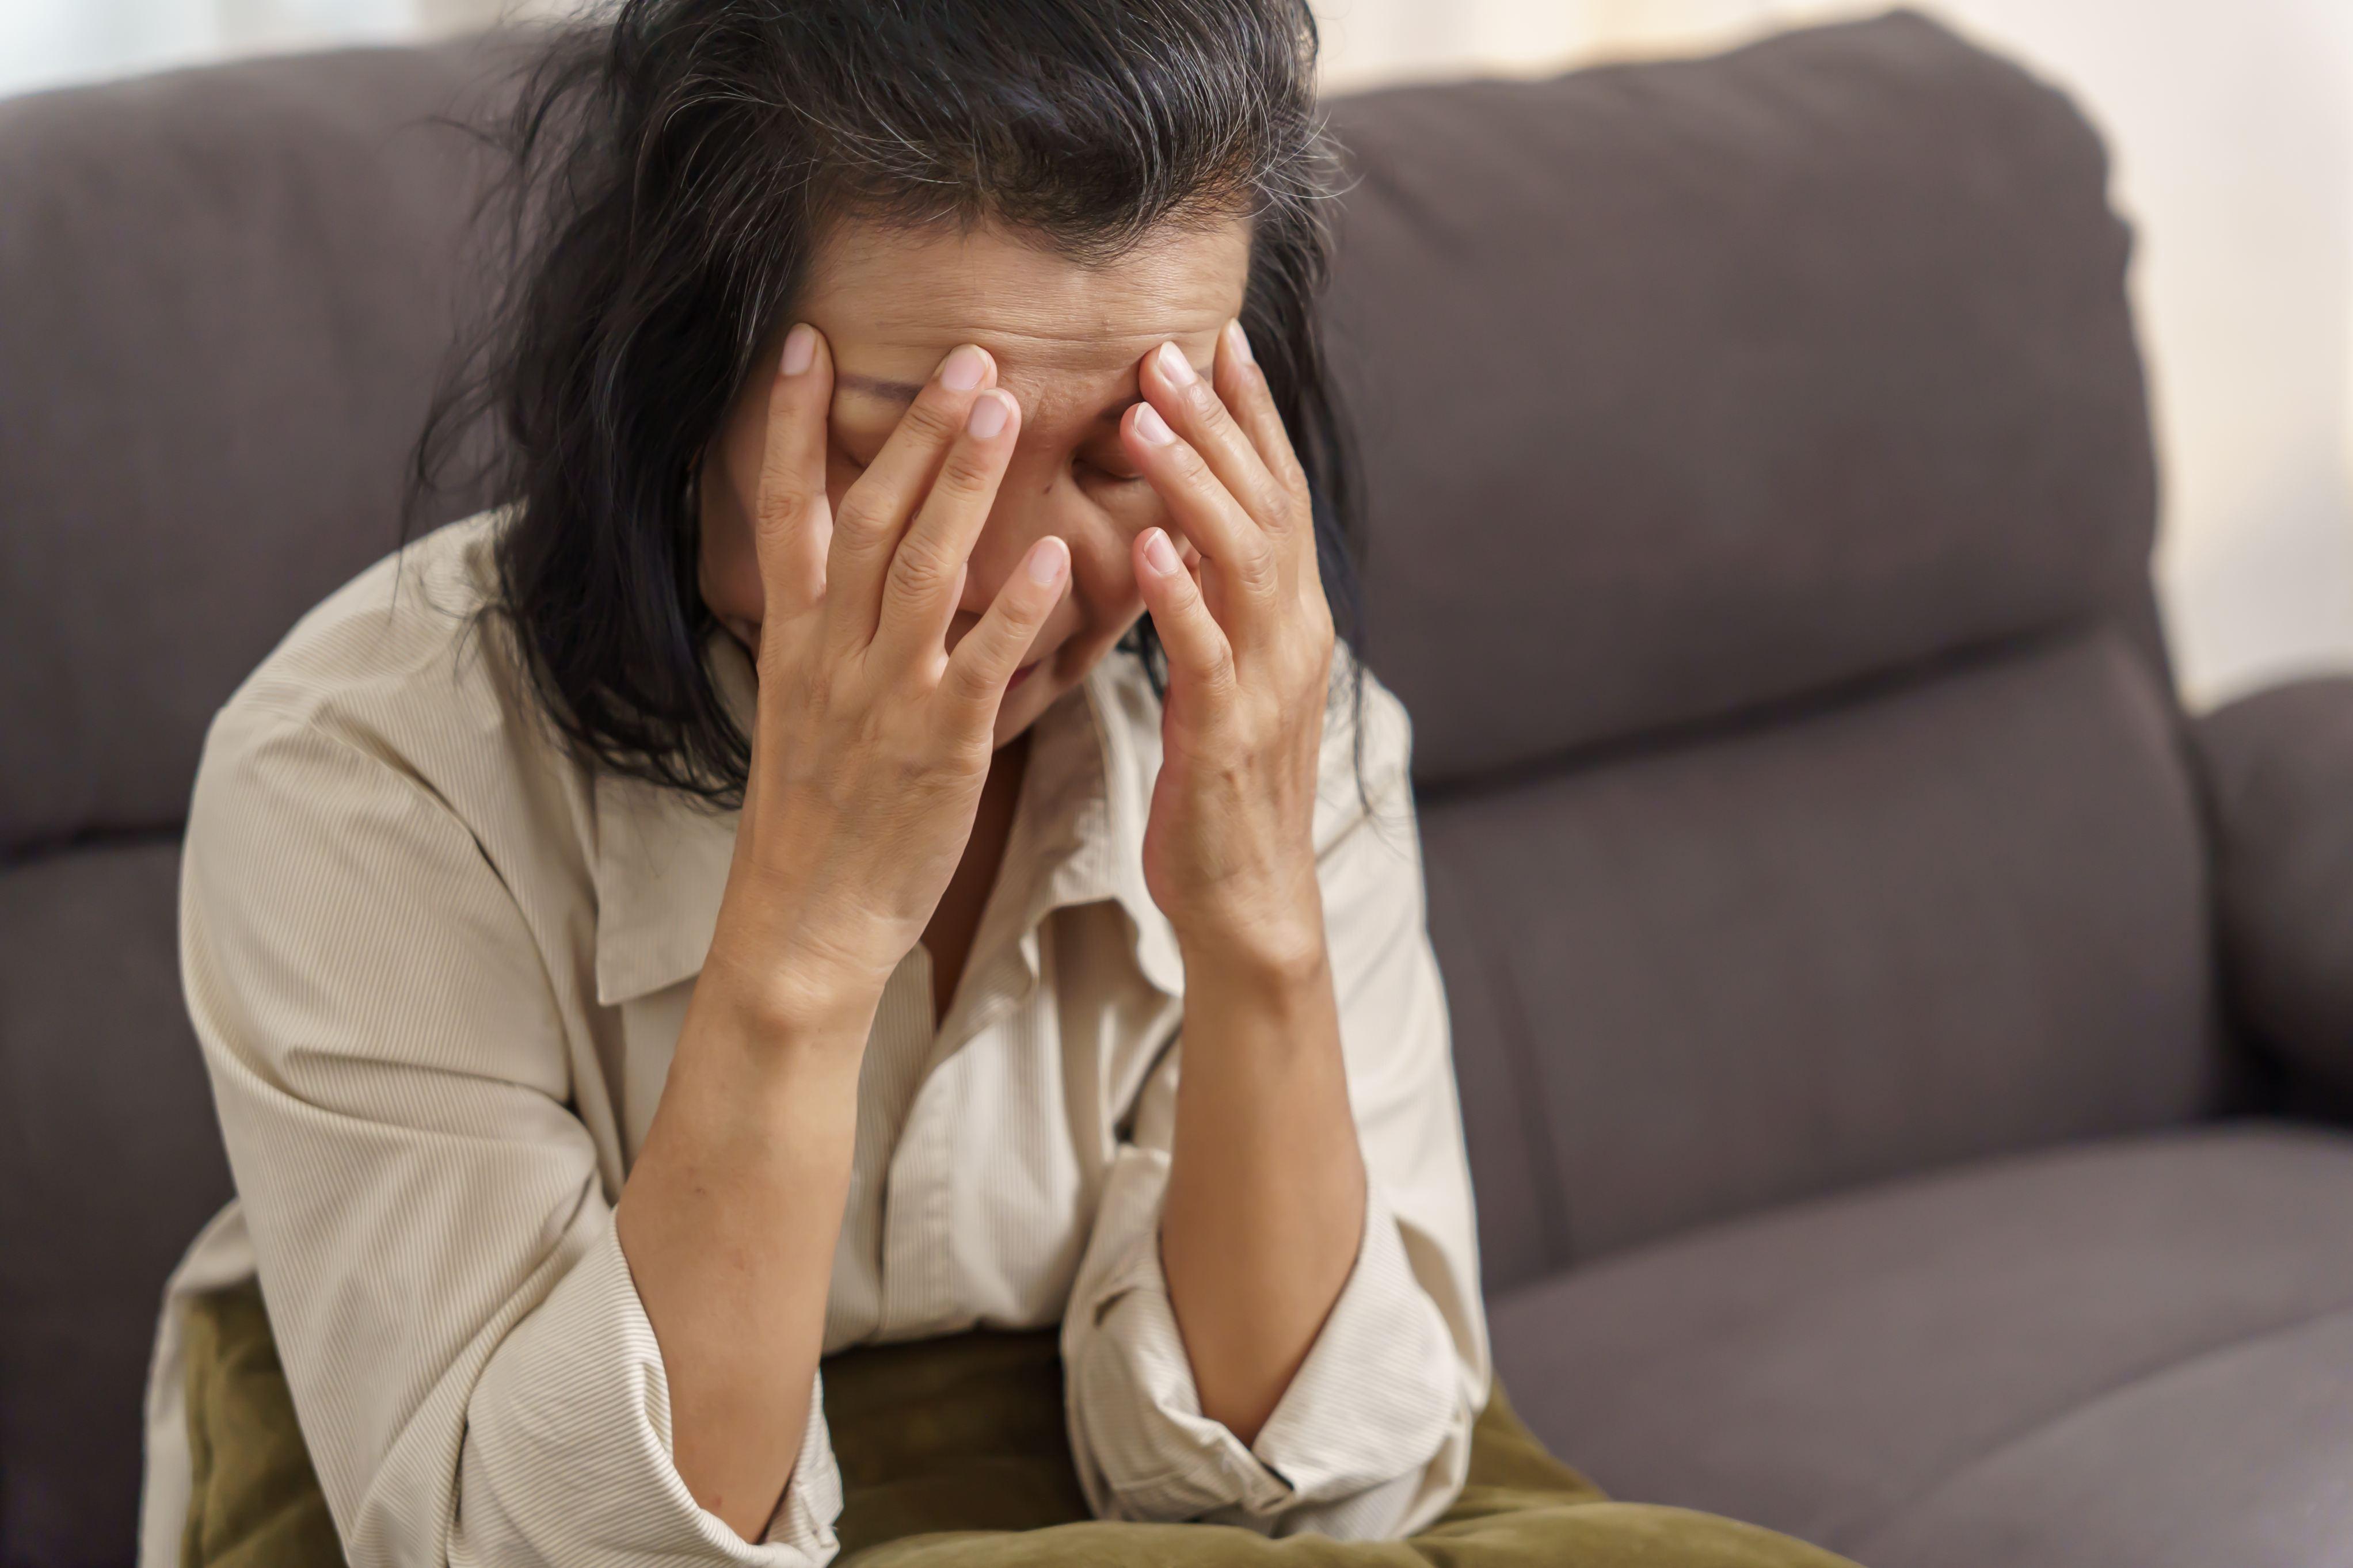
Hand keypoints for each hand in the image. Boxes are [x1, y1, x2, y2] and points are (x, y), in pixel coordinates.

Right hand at [702, 326, 1070, 1032]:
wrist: (803, 919)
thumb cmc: (817, 812)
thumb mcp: (801, 704)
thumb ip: (831, 628)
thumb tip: (857, 557)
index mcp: (793, 638)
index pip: (784, 508)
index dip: (789, 423)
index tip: (803, 340)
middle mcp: (831, 653)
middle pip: (868, 517)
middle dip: (913, 431)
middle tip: (967, 355)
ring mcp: (884, 697)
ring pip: (921, 570)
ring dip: (962, 486)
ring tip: (1002, 410)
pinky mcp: (938, 747)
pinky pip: (981, 665)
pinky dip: (1014, 609)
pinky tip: (1052, 557)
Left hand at [1123, 321, 1336, 975]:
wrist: (1248, 896)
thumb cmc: (1223, 783)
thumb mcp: (1227, 673)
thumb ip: (1218, 598)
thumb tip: (1185, 523)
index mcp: (1291, 615)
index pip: (1276, 491)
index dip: (1250, 414)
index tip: (1216, 338)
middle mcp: (1293, 634)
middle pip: (1263, 504)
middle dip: (1217, 423)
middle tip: (1163, 349)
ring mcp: (1268, 684)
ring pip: (1241, 559)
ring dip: (1193, 484)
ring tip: (1144, 418)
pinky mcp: (1230, 736)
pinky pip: (1206, 651)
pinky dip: (1181, 593)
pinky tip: (1148, 545)